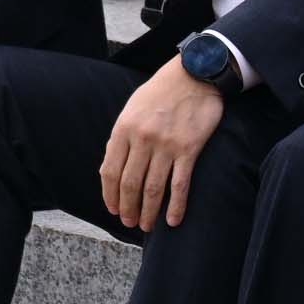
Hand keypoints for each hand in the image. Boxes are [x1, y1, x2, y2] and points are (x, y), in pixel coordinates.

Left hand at [100, 58, 227, 229]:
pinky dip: (175, 205)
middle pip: (130, 183)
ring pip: (153, 187)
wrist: (193, 77)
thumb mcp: (131, 110)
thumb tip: (114, 168)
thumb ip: (122, 137)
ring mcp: (166, 146)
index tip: (112, 209)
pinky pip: (180, 184)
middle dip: (127, 207)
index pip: (110, 171)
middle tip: (128, 223)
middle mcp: (142, 139)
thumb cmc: (159, 94)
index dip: (110, 194)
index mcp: (123, 129)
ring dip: (148, 211)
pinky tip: (172, 220)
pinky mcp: (189, 150)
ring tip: (145, 226)